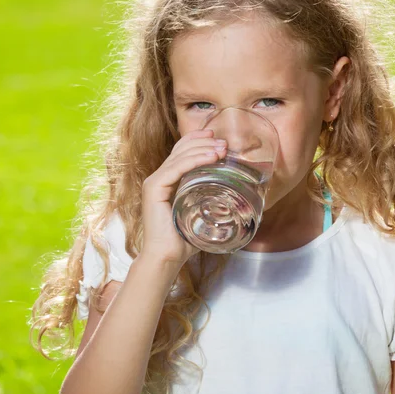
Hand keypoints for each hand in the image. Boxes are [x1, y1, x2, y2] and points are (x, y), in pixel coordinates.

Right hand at [137, 128, 226, 266]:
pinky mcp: (154, 189)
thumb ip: (212, 203)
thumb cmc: (184, 240)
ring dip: (203, 149)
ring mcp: (154, 182)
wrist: (167, 257)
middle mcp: (158, 178)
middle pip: (181, 149)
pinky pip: (176, 168)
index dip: (197, 140)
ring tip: (222, 149)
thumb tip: (241, 199)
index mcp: (166, 181)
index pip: (180, 152)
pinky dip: (195, 160)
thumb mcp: (201, 214)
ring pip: (180, 156)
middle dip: (204, 142)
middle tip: (224, 143)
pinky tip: (211, 157)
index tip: (215, 136)